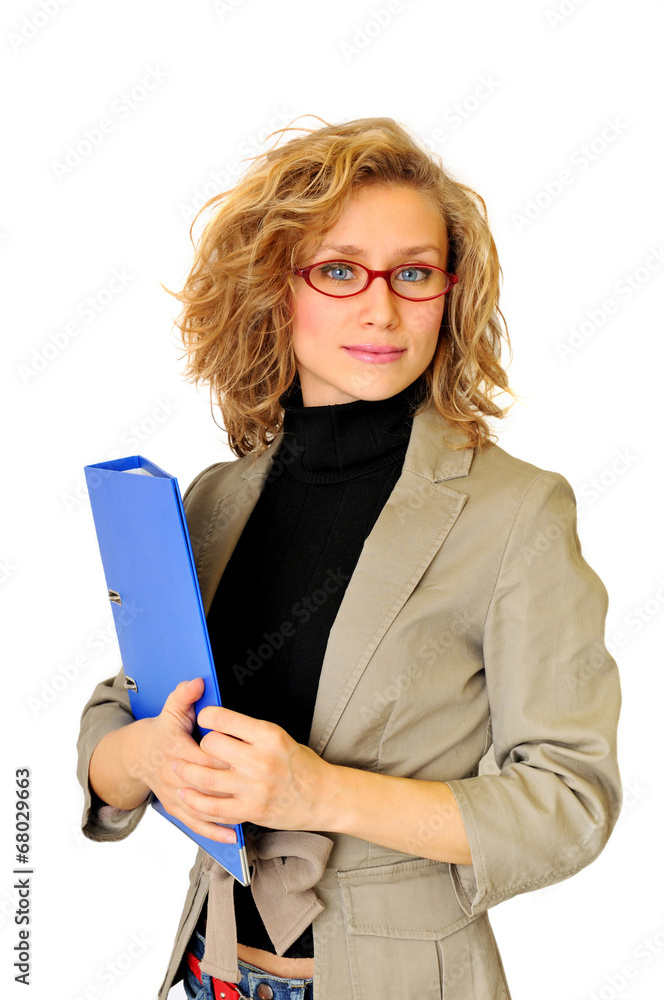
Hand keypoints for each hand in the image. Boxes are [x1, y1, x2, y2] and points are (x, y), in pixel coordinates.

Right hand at [134, 678, 237, 842]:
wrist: (136, 756)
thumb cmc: (160, 732)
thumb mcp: (171, 710)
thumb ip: (184, 696)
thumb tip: (198, 682)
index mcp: (176, 750)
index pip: (205, 757)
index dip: (227, 759)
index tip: (249, 759)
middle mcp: (174, 776)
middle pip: (207, 785)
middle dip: (232, 788)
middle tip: (260, 789)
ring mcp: (174, 795)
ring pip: (201, 808)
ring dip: (225, 814)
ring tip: (252, 817)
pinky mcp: (175, 808)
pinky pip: (194, 823)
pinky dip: (213, 831)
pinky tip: (232, 837)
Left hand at [171, 704, 332, 832]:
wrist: (323, 796)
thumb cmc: (302, 765)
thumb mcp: (280, 737)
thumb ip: (250, 732)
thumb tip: (220, 723)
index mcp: (268, 736)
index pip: (225, 720)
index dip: (208, 717)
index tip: (203, 718)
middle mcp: (259, 760)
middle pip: (211, 746)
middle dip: (199, 744)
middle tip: (196, 746)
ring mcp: (254, 788)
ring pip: (206, 778)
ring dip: (187, 772)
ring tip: (178, 767)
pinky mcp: (250, 810)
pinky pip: (214, 809)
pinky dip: (196, 802)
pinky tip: (186, 795)